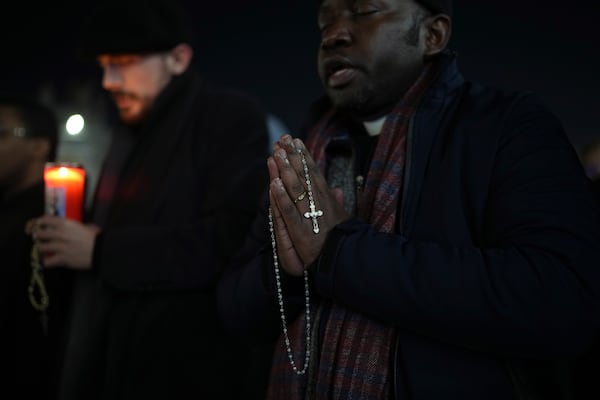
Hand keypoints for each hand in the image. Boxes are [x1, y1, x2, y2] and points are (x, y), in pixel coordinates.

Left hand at [27, 215, 99, 268]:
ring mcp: (60, 247)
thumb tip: (75, 227)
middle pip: (41, 233)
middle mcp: (60, 234)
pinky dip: (47, 262)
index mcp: (66, 224)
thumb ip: (77, 226)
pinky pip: (48, 262)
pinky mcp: (62, 259)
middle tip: (40, 237)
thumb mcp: (87, 226)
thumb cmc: (96, 237)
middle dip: (39, 235)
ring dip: (42, 248)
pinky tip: (50, 261)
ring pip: (41, 248)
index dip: (42, 221)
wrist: (100, 250)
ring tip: (44, 249)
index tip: (41, 223)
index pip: (46, 220)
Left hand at [268, 134, 348, 275]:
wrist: (348, 259)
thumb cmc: (344, 239)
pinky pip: (290, 212)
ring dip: (285, 170)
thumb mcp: (343, 218)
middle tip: (282, 140)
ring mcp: (310, 216)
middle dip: (292, 156)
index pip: (314, 172)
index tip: (295, 140)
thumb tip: (338, 189)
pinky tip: (273, 184)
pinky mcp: (302, 232)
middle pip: (303, 175)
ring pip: (296, 189)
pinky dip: (281, 198)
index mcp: (327, 199)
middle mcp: (319, 203)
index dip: (303, 156)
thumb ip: (337, 202)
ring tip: (276, 153)